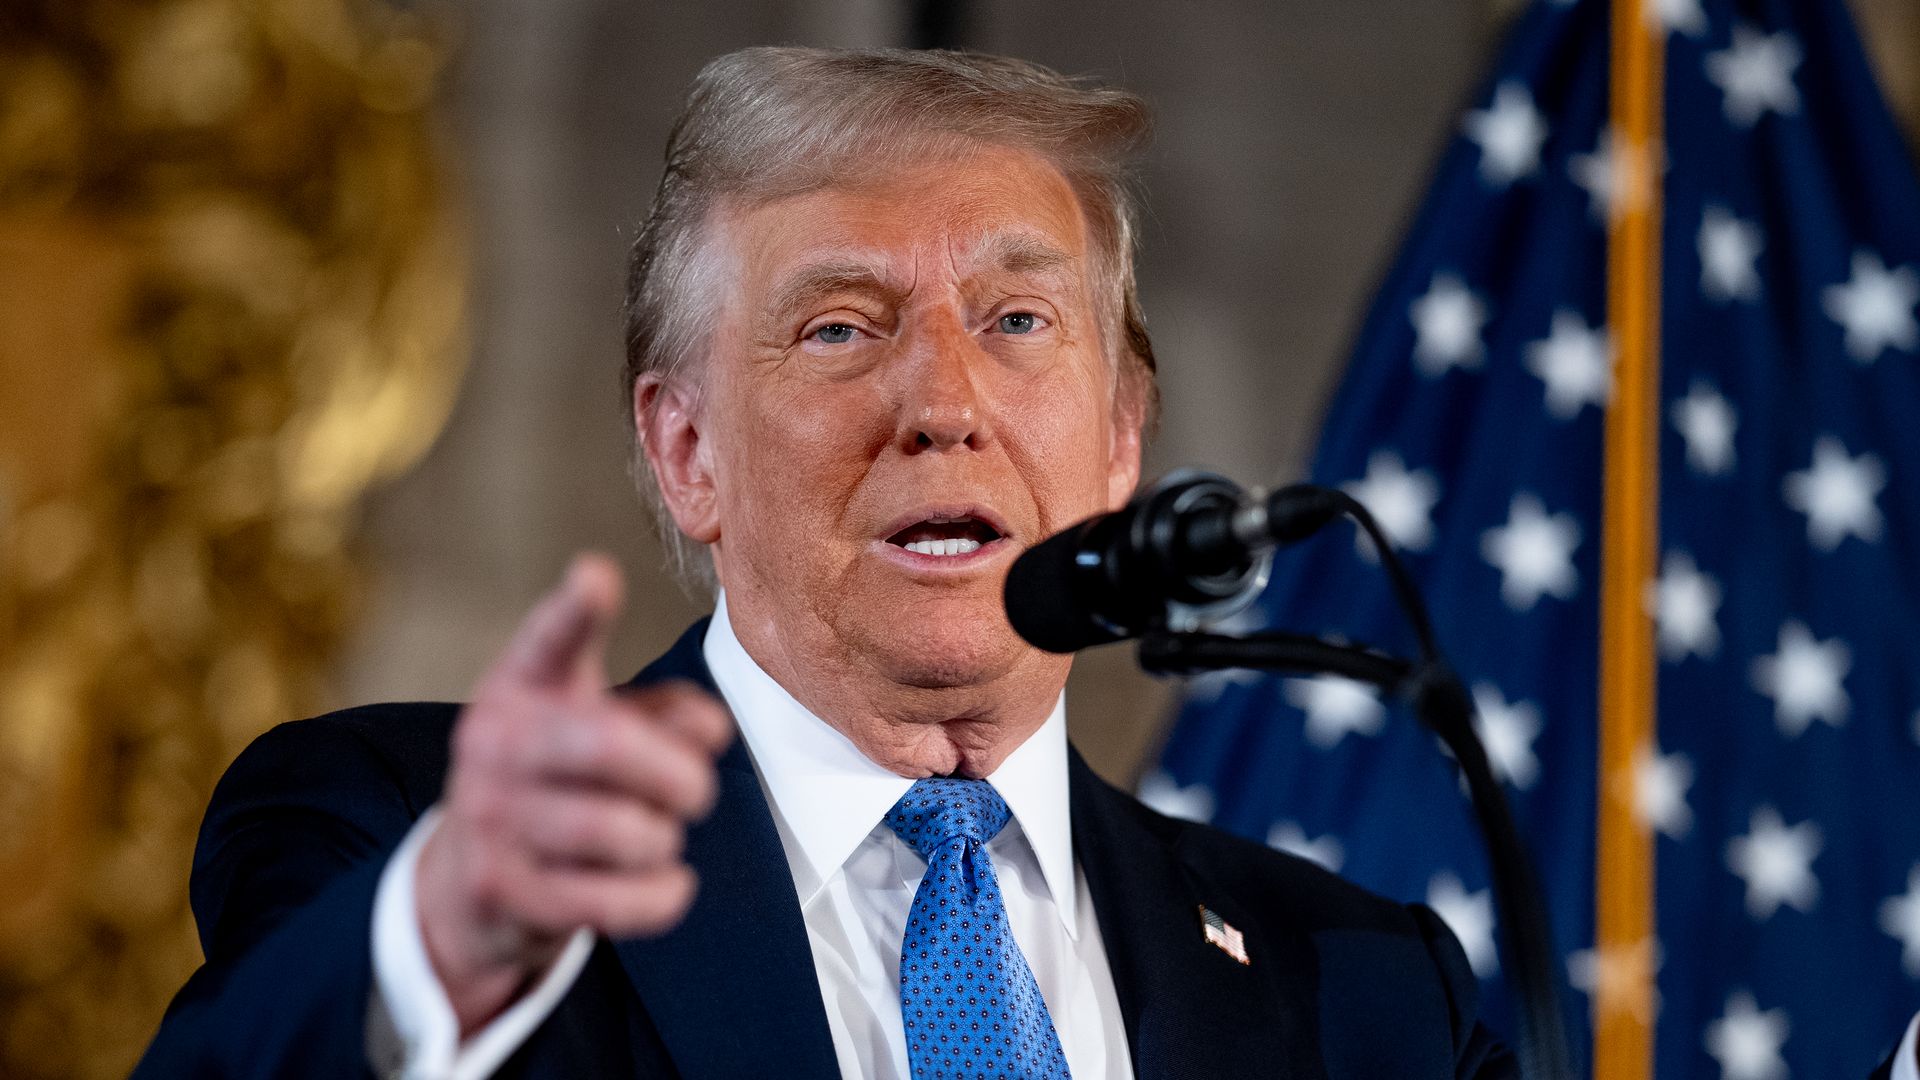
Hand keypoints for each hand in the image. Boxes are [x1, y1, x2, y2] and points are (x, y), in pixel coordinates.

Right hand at [413, 554, 731, 1034]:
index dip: (575, 610)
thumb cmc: (557, 783)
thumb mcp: (598, 727)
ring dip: (663, 838)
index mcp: (521, 685)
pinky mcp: (503, 891)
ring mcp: (490, 818)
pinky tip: (668, 883)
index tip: (597, 575)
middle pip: (609, 744)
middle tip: (699, 790)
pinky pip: (614, 899)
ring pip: (621, 830)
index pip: (549, 640)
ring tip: (656, 836)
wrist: (471, 884)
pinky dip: (662, 894)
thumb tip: (711, 729)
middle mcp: (494, 743)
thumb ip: (661, 712)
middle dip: (679, 773)